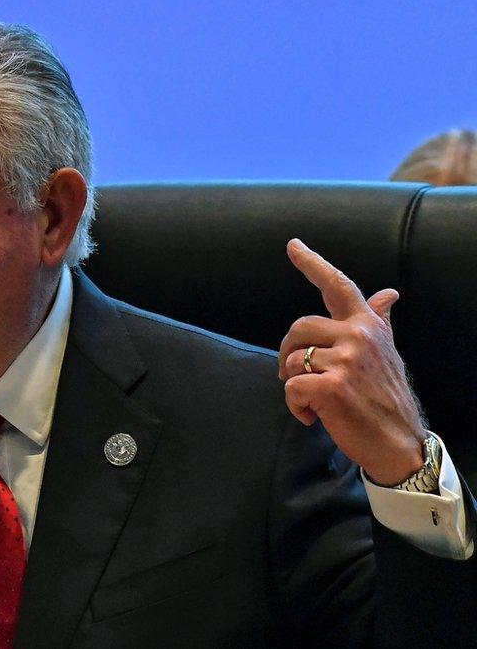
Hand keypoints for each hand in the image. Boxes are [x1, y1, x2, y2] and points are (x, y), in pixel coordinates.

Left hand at [278, 239, 425, 485]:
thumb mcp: (385, 353)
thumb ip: (379, 322)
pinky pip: (290, 387)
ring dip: (294, 386)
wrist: (398, 441)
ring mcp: (346, 359)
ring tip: (314, 401)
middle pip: (297, 328)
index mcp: (368, 325)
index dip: (313, 263)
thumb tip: (387, 293)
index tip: (293, 245)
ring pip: (292, 360)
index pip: (338, 286)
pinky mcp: (332, 385)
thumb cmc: (385, 397)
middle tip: (294, 376)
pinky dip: (294, 406)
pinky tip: (312, 416)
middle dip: (287, 354)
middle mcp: (358, 335)